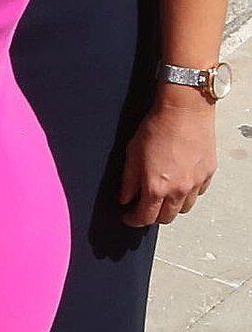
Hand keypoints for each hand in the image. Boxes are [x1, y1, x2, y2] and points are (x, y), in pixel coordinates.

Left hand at [119, 87, 217, 226]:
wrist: (184, 111)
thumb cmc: (156, 128)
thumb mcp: (132, 155)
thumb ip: (128, 181)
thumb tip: (124, 198)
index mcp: (156, 187)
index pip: (144, 217)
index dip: (133, 219)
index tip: (128, 216)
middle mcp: (178, 190)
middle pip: (166, 218)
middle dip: (152, 215)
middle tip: (144, 206)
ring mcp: (195, 183)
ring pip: (184, 208)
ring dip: (171, 207)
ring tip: (162, 195)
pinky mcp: (207, 174)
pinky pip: (198, 193)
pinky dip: (188, 194)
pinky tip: (179, 183)